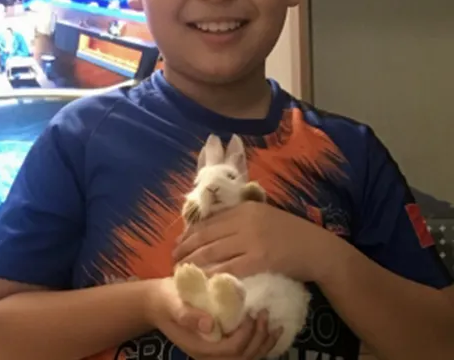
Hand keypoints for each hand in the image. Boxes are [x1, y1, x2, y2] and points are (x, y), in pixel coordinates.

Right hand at [147, 278, 280, 359]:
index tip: (250, 312)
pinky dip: (260, 343)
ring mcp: (215, 352)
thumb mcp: (173, 302)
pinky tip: (269, 330)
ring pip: (247, 358)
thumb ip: (188, 314)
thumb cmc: (166, 299)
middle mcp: (210, 355)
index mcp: (200, 347)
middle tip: (265, 315)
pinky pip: (244, 351)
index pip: (232, 349)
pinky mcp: (220, 344)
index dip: (245, 334)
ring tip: (275, 325)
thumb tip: (210, 324)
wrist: (157, 303)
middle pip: (243, 358)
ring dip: (264, 344)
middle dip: (259, 339)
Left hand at [173, 202, 330, 281]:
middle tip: (174, 260)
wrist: (316, 248)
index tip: (179, 243)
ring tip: (183, 272)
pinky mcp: (260, 259)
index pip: (209, 221)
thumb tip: (215, 228)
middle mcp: (246, 220)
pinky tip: (204, 281)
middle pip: (206, 236)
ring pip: (214, 252)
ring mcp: (253, 239)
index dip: (189, 233)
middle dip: (186, 249)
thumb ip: (242, 219)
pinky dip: (213, 275)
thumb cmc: (289, 233)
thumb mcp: (264, 217)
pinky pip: (230, 268)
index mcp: (245, 208)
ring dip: (194, 263)